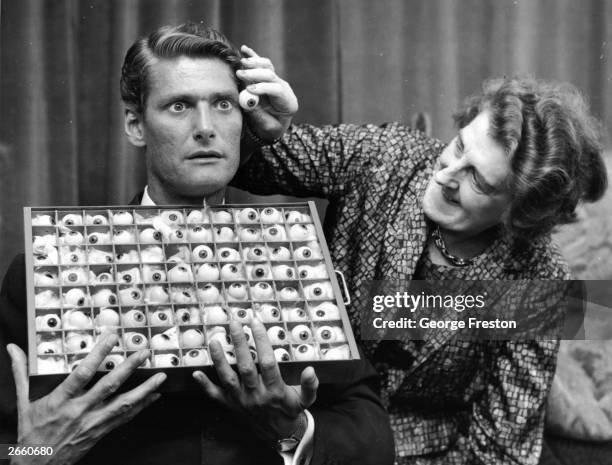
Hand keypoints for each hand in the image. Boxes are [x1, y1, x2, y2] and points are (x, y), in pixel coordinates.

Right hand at [6, 334, 165, 464]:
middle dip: (128, 367)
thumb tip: (12, 348)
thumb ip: (21, 372)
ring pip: (123, 404)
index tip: (112, 338)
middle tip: (144, 352)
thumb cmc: (31, 433)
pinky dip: (141, 406)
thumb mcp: (24, 402)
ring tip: (161, 376)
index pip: (82, 373)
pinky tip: (154, 396)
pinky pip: (124, 418)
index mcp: (60, 401)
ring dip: (144, 389)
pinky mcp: (101, 432)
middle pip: (108, 386)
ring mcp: (92, 423)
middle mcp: (79, 411)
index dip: (98, 354)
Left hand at [193, 318, 317, 443]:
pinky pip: (215, 396)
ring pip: (228, 378)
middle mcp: (256, 394)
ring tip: (214, 340)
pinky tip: (195, 373)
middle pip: (245, 366)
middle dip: (239, 343)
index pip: (268, 362)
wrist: (279, 435)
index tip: (256, 322)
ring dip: (220, 360)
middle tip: (234, 323)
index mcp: (275, 390)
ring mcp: (241, 400)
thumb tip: (310, 369)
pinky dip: (205, 385)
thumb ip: (310, 385)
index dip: (261, 341)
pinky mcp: (230, 406)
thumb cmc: (291, 411)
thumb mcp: (306, 399)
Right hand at [237, 45, 298, 142]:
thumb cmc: (270, 128)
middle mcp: (283, 88)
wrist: (274, 126)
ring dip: (254, 63)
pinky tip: (244, 49)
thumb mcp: (266, 126)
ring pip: (267, 67)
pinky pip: (261, 64)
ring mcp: (276, 81)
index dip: (263, 88)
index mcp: (288, 102)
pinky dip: (253, 56)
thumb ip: (257, 114)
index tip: (249, 89)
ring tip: (242, 63)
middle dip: (255, 74)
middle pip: (271, 75)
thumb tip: (246, 101)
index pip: (277, 90)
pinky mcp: (268, 77)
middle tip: (240, 75)